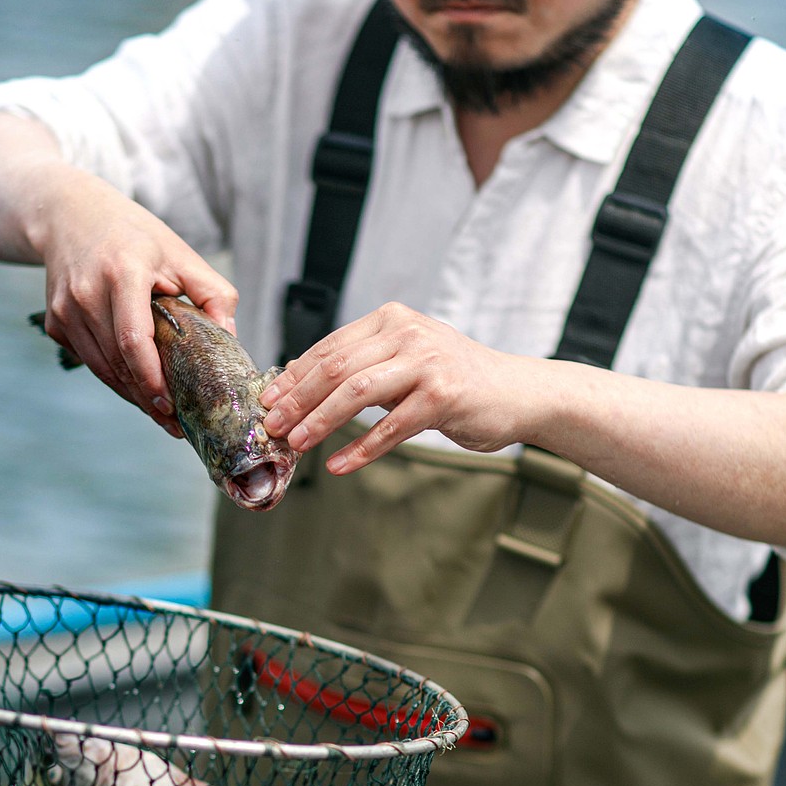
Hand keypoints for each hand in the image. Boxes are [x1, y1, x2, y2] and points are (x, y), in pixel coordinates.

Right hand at [38, 167, 235, 432]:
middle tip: (175, 424)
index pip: (133, 338)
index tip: (170, 406)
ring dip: (132, 395)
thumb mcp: (180, 252)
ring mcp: (66, 310)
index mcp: (123, 272)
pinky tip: (136, 385)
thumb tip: (231, 339)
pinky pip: (89, 361)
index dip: (151, 379)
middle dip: (148, 398)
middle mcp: (87, 293)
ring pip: (102, 370)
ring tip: (161, 412)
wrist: (68, 215)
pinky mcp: (55, 323)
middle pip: (118, 363)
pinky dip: (113, 377)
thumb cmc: (133, 235)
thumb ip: (213, 293)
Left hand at [260, 303, 537, 473]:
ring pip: (357, 392)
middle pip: (336, 368)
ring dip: (321, 421)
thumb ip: (360, 365)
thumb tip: (297, 378)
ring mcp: (427, 362)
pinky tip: (339, 465)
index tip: (268, 401)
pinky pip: (391, 427)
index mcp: (391, 320)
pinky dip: (361, 448)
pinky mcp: (443, 396)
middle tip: (273, 426)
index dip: (294, 376)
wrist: (517, 393)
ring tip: (297, 444)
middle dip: (298, 399)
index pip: (329, 347)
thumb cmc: (455, 380)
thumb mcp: (404, 361)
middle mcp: (408, 333)